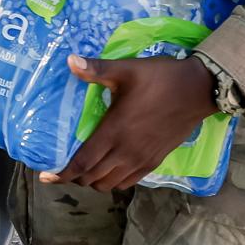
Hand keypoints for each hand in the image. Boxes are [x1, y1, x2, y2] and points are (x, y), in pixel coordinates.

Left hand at [39, 54, 217, 191]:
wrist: (197, 90)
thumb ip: (96, 70)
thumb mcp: (126, 70)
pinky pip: (129, 182)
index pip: (82, 162)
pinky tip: (109, 168)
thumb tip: (70, 61)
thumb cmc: (159, 79)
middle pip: (93, 177)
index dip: (63, 173)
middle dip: (74, 176)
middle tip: (63, 167)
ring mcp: (142, 160)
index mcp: (114, 131)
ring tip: (84, 169)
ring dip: (94, 180)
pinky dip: (114, 181)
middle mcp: (126, 152)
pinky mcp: (155, 161)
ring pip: (110, 184)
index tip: (47, 176)